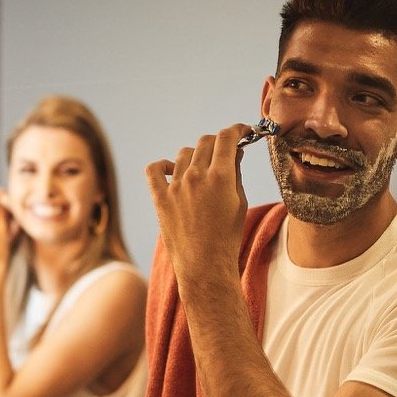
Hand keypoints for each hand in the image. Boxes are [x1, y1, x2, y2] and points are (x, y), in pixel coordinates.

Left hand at [145, 124, 250, 284]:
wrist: (204, 266)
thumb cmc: (227, 237)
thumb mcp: (239, 202)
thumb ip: (235, 173)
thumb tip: (234, 153)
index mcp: (220, 177)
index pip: (226, 138)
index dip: (237, 130)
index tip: (242, 132)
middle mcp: (196, 176)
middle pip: (205, 142)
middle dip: (218, 143)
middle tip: (225, 152)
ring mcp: (175, 186)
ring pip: (183, 153)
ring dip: (195, 155)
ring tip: (202, 168)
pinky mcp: (160, 198)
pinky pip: (154, 170)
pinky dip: (162, 166)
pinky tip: (171, 171)